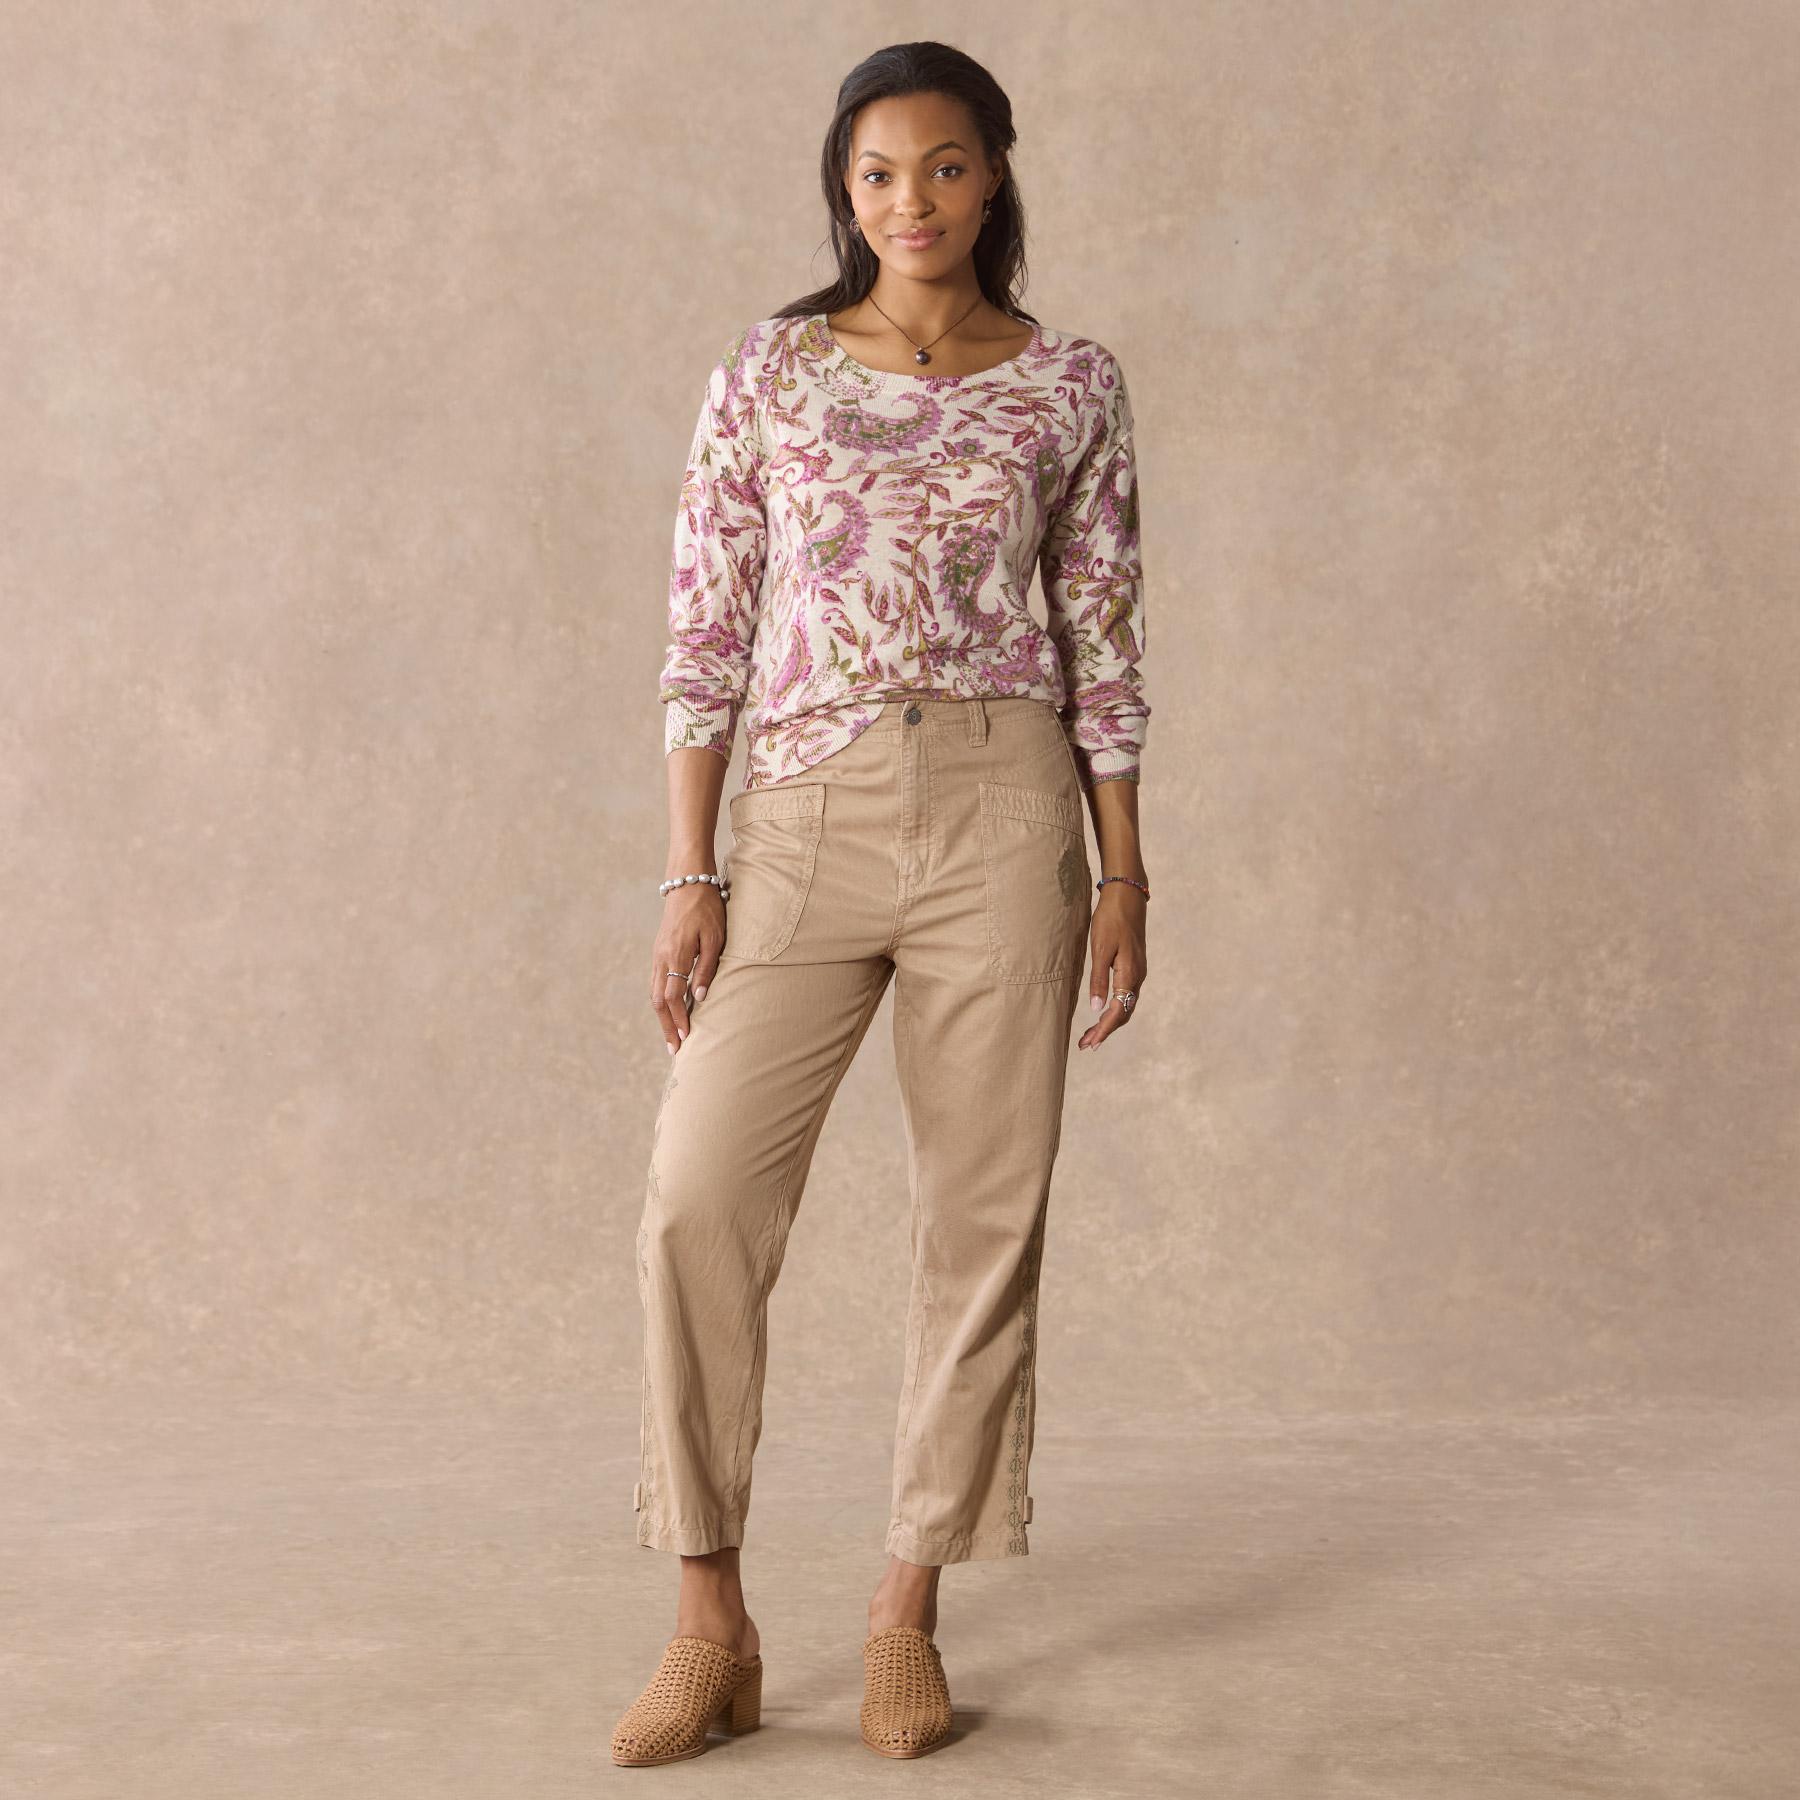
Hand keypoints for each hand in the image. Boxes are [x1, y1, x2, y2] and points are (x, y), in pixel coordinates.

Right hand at [650, 884, 725, 1053]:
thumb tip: (700, 998)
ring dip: (662, 1016)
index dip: (679, 1019)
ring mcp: (657, 954)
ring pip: (654, 992)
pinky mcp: (659, 950)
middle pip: (659, 1000)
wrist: (687, 881)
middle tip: (674, 1048)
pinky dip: (662, 1000)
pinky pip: (656, 981)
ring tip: (671, 1035)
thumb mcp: (714, 937)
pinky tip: (669, 1009)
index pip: (674, 996)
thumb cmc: (707, 908)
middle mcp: (661, 957)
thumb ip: (706, 968)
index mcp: (675, 955)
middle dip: (666, 1026)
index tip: (686, 1038)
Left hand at [1077, 882, 1146, 1051]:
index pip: (1117, 1011)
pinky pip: (1126, 995)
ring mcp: (1138, 972)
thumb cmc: (1110, 919)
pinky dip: (1114, 1008)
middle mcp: (1137, 977)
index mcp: (1129, 975)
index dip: (1103, 1030)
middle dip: (1105, 1031)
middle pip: (1124, 1013)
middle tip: (1085, 1045)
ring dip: (1109, 1022)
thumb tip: (1095, 1008)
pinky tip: (1103, 1010)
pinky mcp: (1134, 966)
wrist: (1127, 896)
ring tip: (1090, 1035)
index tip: (1089, 1044)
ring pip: (1126, 1005)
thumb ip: (1098, 979)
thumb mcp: (1100, 949)